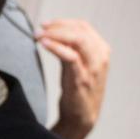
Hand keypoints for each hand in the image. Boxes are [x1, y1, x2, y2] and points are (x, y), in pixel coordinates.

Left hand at [38, 18, 109, 138]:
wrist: (82, 115)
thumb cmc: (77, 89)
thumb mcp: (77, 64)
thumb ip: (72, 49)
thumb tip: (54, 33)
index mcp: (101, 50)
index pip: (83, 27)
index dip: (63, 22)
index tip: (45, 24)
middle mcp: (100, 57)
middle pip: (80, 31)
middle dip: (57, 27)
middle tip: (39, 29)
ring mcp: (92, 68)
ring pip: (78, 40)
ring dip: (55, 35)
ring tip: (38, 35)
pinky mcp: (81, 79)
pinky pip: (70, 57)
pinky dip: (56, 47)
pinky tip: (44, 44)